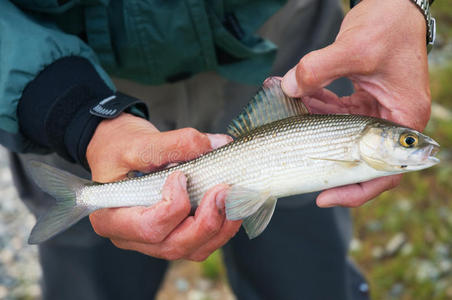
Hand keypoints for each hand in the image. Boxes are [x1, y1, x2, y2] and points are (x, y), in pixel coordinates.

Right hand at [86, 113, 240, 260]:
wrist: (120, 147)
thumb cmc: (120, 147)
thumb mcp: (140, 141)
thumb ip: (176, 144)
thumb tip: (217, 146)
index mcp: (112, 218)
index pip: (148, 228)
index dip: (173, 207)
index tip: (181, 176)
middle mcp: (132, 237)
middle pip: (174, 245)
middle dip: (206, 222)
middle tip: (223, 191)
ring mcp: (155, 239)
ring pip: (193, 249)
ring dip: (220, 228)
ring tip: (234, 198)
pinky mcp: (174, 233)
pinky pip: (201, 242)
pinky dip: (222, 227)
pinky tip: (232, 205)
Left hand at [281, 0, 430, 206]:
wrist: (393, 6)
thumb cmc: (387, 27)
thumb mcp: (353, 49)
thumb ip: (318, 69)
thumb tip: (288, 87)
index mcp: (404, 119)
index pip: (385, 173)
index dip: (355, 191)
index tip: (324, 197)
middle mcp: (392, 121)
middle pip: (360, 161)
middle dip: (326, 161)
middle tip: (296, 162)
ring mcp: (377, 112)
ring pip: (343, 138)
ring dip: (317, 130)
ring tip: (292, 122)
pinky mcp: (363, 100)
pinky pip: (338, 115)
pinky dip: (319, 110)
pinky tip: (300, 101)